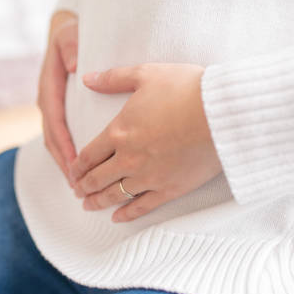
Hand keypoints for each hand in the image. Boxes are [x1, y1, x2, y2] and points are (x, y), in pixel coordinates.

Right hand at [37, 10, 78, 184]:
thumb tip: (74, 67)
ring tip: (78, 185)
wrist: (64, 31)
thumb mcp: (69, 35)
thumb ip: (71, 47)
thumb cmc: (71, 34)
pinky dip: (67, 154)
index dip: (64, 145)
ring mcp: (51, 107)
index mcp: (49, 87)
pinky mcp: (58, 111)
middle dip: (64, 162)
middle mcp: (47, 101)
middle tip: (78, 185)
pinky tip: (79, 169)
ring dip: (64, 163)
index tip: (76, 164)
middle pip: (52, 139)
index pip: (55, 121)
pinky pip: (60, 136)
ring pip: (54, 141)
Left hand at [69, 63, 222, 222]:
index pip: (88, 154)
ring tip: (88, 206)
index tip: (71, 171)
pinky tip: (117, 218)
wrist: (222, 114)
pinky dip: (127, 214)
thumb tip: (87, 78)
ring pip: (115, 195)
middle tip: (76, 191)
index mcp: (119, 132)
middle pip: (97, 178)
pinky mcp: (170, 189)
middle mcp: (128, 159)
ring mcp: (149, 177)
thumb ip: (114, 78)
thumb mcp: (146, 74)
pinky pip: (143, 207)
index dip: (76, 165)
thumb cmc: (186, 89)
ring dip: (98, 202)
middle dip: (83, 186)